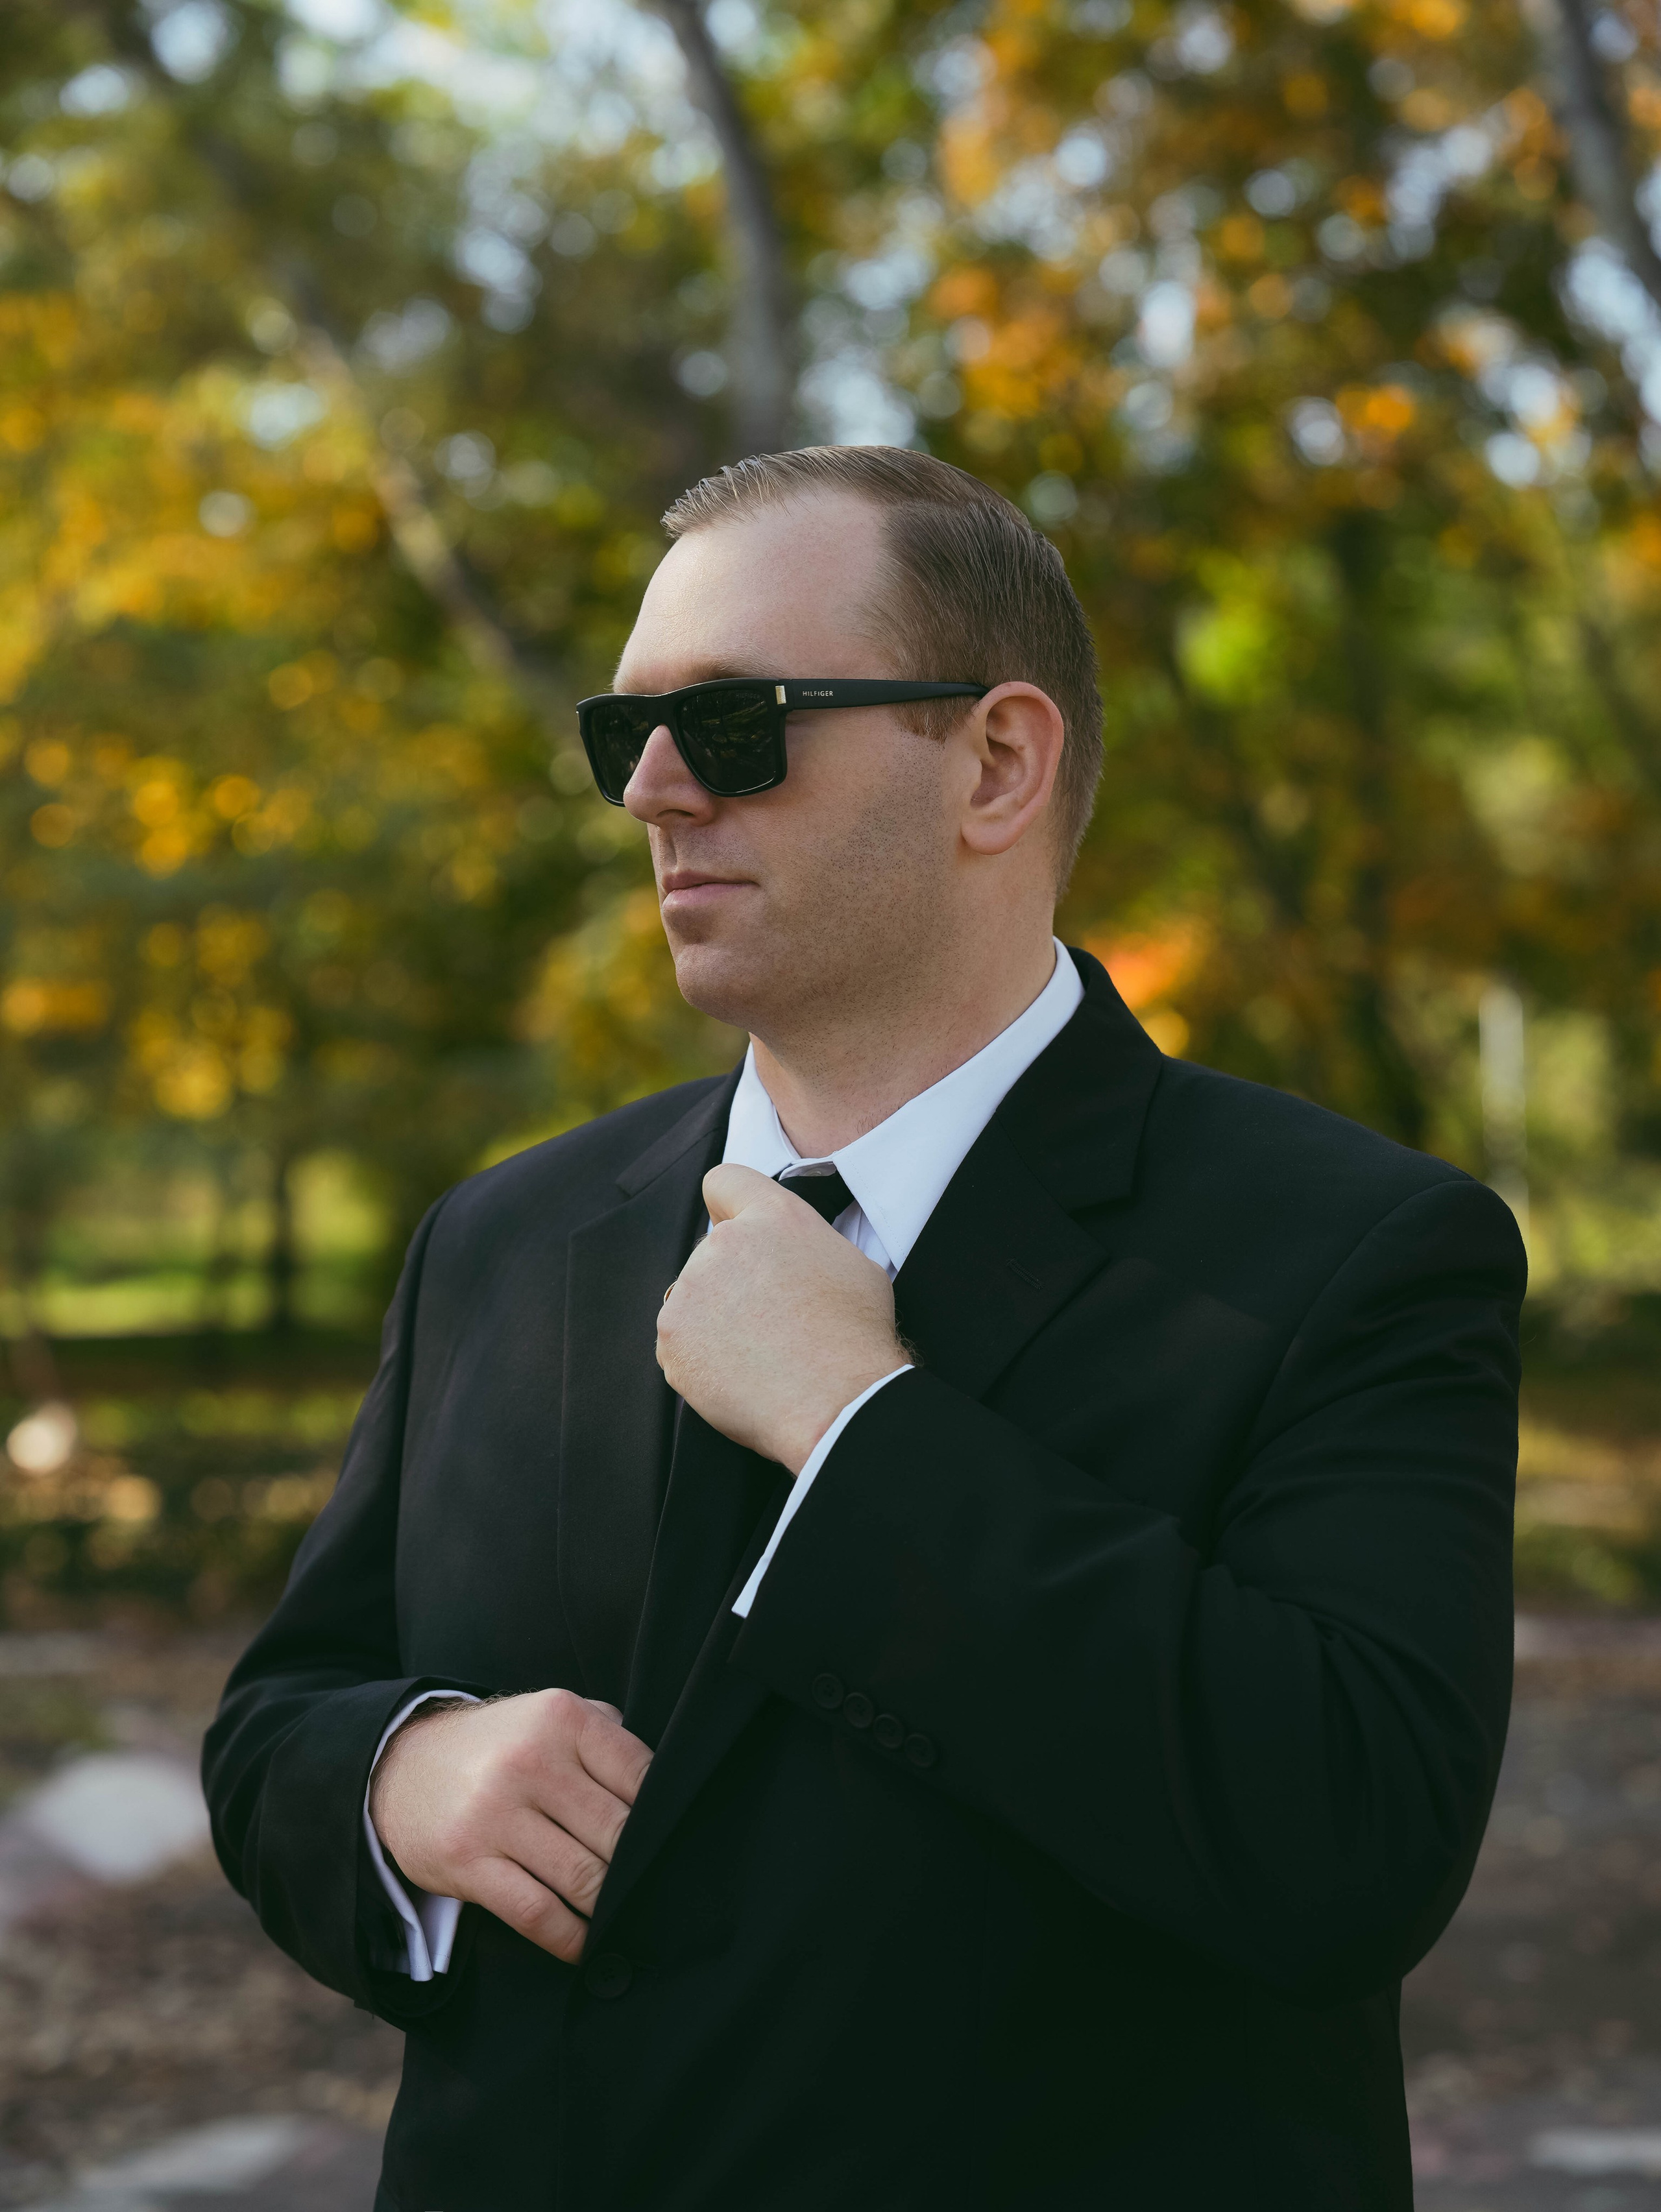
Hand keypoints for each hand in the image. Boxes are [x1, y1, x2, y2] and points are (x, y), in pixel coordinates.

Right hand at [368, 1690, 651, 1963]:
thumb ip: (605, 1733)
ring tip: (626, 1915)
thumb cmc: (498, 1746)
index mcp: (561, 1719)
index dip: (663, 1814)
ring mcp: (495, 1812)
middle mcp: (530, 1761)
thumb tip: (664, 1782)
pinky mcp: (466, 1861)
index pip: (640, 1774)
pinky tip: (586, 1943)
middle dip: (640, 1866)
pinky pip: (536, 1913)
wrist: (401, 1764)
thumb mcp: (548, 1717)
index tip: (674, 1840)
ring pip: (583, 1877)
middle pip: (617, 1832)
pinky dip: (570, 1938)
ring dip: (610, 1905)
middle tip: (657, 1887)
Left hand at [657, 1163, 907, 1472]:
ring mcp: (692, 1291)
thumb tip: (789, 1257)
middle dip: (732, 1279)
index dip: (728, 1206)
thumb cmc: (855, 1338)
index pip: (724, 1182)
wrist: (837, 1404)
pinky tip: (740, 1375)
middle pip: (711, 1251)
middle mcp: (723, 1244)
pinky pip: (679, 1343)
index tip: (738, 1233)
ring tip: (760, 1353)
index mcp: (772, 1216)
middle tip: (769, 1318)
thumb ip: (805, 1243)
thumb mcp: (851, 1264)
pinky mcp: (672, 1338)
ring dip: (715, 1320)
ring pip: (694, 1299)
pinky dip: (700, 1360)